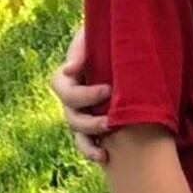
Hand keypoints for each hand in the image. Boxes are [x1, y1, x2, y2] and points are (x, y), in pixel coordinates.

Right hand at [51, 25, 112, 165]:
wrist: (129, 44)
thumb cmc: (110, 35)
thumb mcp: (94, 34)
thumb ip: (82, 48)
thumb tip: (70, 70)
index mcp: (70, 76)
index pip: (63, 89)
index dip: (82, 94)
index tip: (108, 90)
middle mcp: (73, 97)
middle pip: (71, 116)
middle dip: (89, 121)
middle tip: (112, 120)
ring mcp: (84, 112)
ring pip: (77, 134)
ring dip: (89, 142)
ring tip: (107, 146)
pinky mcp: (97, 122)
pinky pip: (89, 142)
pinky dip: (94, 151)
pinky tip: (106, 158)